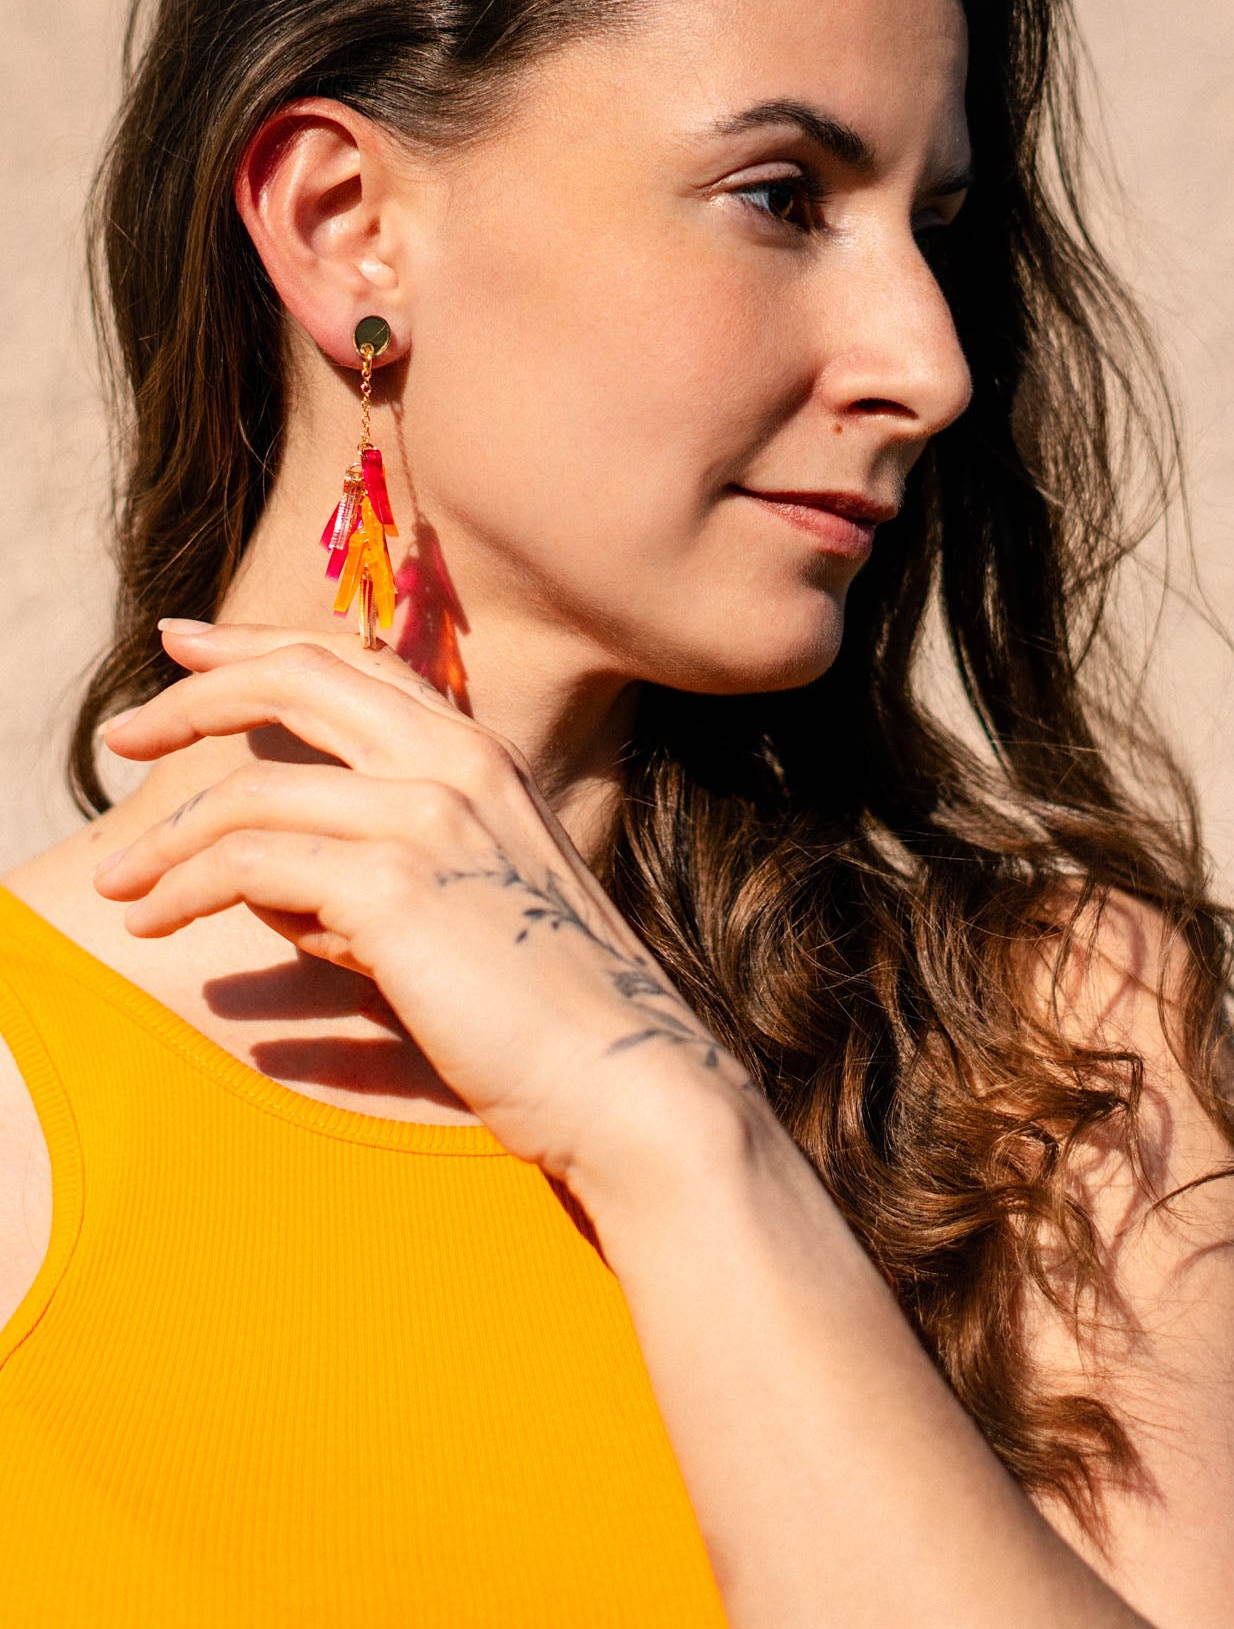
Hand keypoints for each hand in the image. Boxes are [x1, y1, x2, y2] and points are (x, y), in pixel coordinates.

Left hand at [93, 623, 754, 1191]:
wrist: (625, 1078)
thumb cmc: (542, 1009)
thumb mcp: (458, 904)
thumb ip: (373, 864)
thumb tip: (262, 871)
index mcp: (480, 756)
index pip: (352, 662)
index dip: (257, 645)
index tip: (184, 649)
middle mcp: (459, 761)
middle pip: (298, 679)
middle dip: (194, 696)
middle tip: (124, 736)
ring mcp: (431, 813)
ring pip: (253, 789)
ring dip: (166, 840)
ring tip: (119, 887)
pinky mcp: (395, 884)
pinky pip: (253, 864)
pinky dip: (187, 889)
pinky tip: (156, 924)